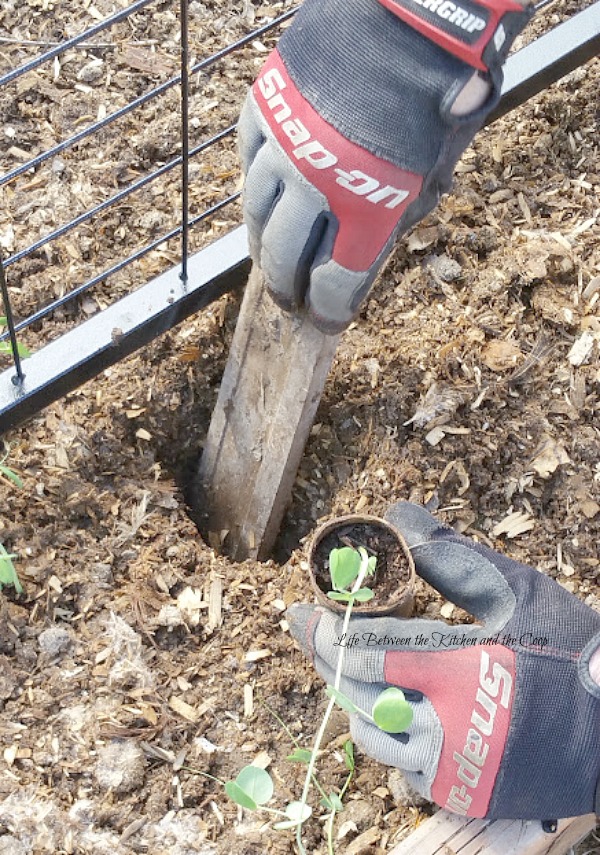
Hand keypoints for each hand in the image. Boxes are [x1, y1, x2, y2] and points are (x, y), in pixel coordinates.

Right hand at [238, 0, 532, 332]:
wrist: (408, 11)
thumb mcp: (435, 167)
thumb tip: (374, 245)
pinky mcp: (264, 110)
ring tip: (266, 259)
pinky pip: (248, 162)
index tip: (324, 321)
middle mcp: (317, 185)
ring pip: (256, 214)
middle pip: (286, 256)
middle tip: (288, 300)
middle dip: (286, 287)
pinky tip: (261, 199)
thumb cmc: (433, 89)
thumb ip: (402, 213)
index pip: (336, 281)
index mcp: (367, 205)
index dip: (328, 309)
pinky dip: (254, 187)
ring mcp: (284, 147)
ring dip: (260, 244)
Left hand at [287, 502, 599, 819]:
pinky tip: (385, 709)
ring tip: (337, 667)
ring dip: (350, 697)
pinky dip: (387, 736)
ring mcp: (450, 768)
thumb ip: (450, 556)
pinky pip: (402, 769)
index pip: (367, 651)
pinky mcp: (460, 794)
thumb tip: (398, 515)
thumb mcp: (513, 591)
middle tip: (304, 631)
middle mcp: (443, 726)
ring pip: (372, 736)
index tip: (303, 611)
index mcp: (454, 669)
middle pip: (357, 693)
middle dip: (324, 658)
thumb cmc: (566, 649)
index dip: (328, 630)